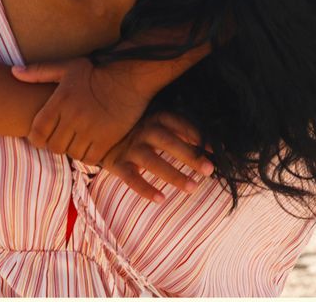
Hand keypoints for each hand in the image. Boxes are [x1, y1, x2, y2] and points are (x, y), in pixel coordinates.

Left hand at [12, 57, 148, 164]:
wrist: (128, 77)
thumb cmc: (95, 71)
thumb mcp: (66, 67)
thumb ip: (39, 72)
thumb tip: (14, 72)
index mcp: (60, 101)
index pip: (37, 133)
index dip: (36, 138)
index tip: (43, 135)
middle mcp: (73, 117)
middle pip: (53, 146)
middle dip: (54, 143)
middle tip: (62, 136)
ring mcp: (90, 130)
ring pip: (71, 153)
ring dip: (72, 149)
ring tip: (77, 138)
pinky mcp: (107, 140)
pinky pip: (90, 158)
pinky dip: (88, 154)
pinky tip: (91, 143)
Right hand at [100, 112, 214, 203]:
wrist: (100, 134)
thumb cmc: (139, 130)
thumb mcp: (157, 124)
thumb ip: (180, 131)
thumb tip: (213, 147)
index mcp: (155, 117)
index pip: (179, 123)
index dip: (197, 136)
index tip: (215, 151)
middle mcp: (142, 129)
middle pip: (168, 141)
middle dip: (189, 155)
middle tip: (209, 170)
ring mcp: (129, 146)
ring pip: (152, 161)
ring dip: (173, 174)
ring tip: (193, 188)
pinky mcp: (117, 163)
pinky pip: (131, 177)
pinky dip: (145, 189)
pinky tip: (161, 199)